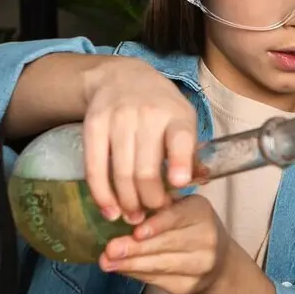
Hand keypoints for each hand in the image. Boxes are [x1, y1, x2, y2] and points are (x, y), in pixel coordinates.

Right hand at [82, 56, 197, 223]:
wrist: (120, 76)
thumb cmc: (160, 106)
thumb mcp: (183, 120)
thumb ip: (190, 152)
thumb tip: (201, 181)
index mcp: (176, 116)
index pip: (179, 139)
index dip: (180, 162)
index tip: (179, 184)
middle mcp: (146, 116)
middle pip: (145, 170)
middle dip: (151, 200)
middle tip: (155, 212)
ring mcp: (117, 121)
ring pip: (120, 173)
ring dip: (128, 203)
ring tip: (135, 217)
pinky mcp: (93, 127)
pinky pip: (94, 168)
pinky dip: (101, 195)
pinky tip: (110, 210)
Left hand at [100, 194, 227, 293]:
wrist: (219, 258)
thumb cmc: (187, 226)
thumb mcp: (178, 208)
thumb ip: (155, 208)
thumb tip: (122, 214)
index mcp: (200, 211)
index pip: (178, 217)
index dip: (157, 225)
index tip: (136, 232)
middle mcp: (208, 237)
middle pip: (168, 243)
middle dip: (136, 248)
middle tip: (110, 250)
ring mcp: (202, 264)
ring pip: (162, 265)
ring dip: (131, 264)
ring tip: (107, 263)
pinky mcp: (191, 285)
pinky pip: (159, 280)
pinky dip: (137, 274)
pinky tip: (122, 269)